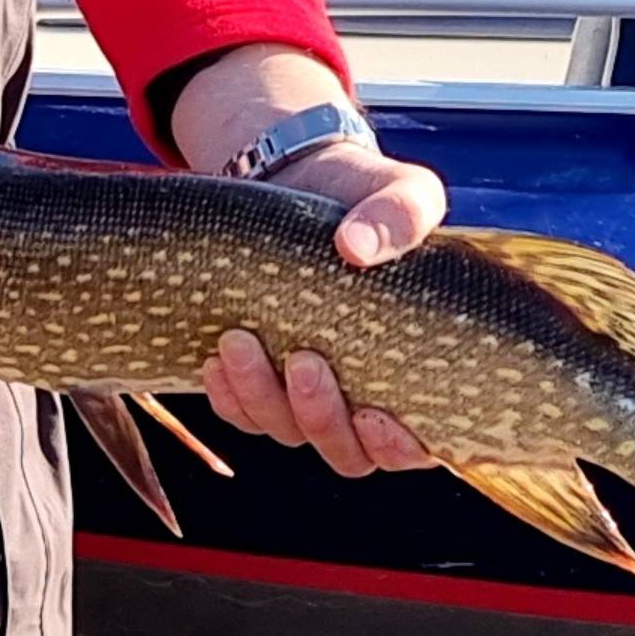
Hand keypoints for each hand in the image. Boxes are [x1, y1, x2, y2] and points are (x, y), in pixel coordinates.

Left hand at [167, 48, 447, 473]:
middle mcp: (365, 400)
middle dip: (319, 416)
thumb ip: (401, 215)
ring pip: (285, 431)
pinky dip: (228, 395)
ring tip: (239, 340)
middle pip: (344, 451)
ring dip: (261, 398)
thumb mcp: (403, 193)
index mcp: (419, 375)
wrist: (306, 185)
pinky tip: (215, 360)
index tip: (374, 413)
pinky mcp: (260, 382)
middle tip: (304, 359)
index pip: (417, 445)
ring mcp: (308, 397)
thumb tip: (355, 249)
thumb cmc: (372, 201)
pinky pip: (241, 412)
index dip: (397, 445)